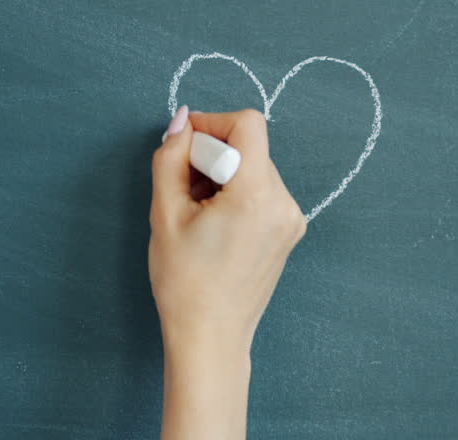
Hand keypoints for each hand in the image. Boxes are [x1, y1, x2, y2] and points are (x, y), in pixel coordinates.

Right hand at [149, 107, 305, 355]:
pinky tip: (212, 222)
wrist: (210, 337)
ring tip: (195, 211)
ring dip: (222, 175)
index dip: (212, 123)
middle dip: (212, 155)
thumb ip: (171, 156)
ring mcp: (291, 219)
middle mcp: (285, 202)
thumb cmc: (184, 281)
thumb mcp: (165, 213)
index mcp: (258, 195)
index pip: (248, 124)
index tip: (184, 145)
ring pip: (254, 168)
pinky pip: (262, 191)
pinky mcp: (288, 231)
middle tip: (181, 187)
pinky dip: (236, 193)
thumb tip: (182, 120)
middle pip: (250, 147)